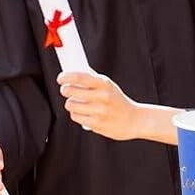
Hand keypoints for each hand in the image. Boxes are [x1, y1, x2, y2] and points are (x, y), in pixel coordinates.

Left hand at [58, 72, 177, 142]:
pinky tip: (81, 112)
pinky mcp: (96, 124)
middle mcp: (102, 96)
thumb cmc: (117, 101)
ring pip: (71, 105)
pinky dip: (76, 114)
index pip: (79, 77)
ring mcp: (99, 111)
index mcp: (104, 84)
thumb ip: (93, 79)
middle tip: (66, 90)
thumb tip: (75, 71)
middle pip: (71, 90)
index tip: (60, 78)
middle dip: (65, 90)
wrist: (134, 120)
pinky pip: (76, 116)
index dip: (66, 77)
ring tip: (76, 103)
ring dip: (70, 103)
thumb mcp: (109, 86)